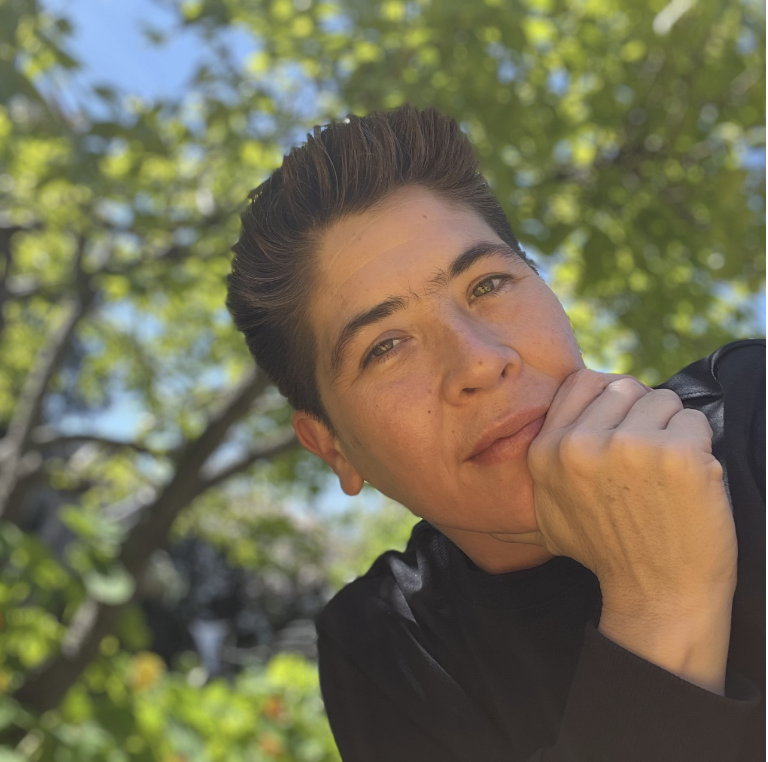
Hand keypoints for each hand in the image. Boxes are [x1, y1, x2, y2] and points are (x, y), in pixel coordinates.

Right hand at [522, 370, 737, 612]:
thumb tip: (559, 417)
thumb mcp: (551, 508)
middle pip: (627, 387)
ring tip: (666, 475)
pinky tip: (689, 484)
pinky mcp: (676, 454)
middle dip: (644, 415)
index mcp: (547, 451)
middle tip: (649, 461)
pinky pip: (695, 420)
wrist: (657, 598)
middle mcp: (580, 444)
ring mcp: (628, 446)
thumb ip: (550, 458)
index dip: (610, 398)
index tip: (625, 426)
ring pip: (664, 400)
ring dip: (673, 430)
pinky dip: (701, 447)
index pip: (582, 382)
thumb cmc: (609, 551)